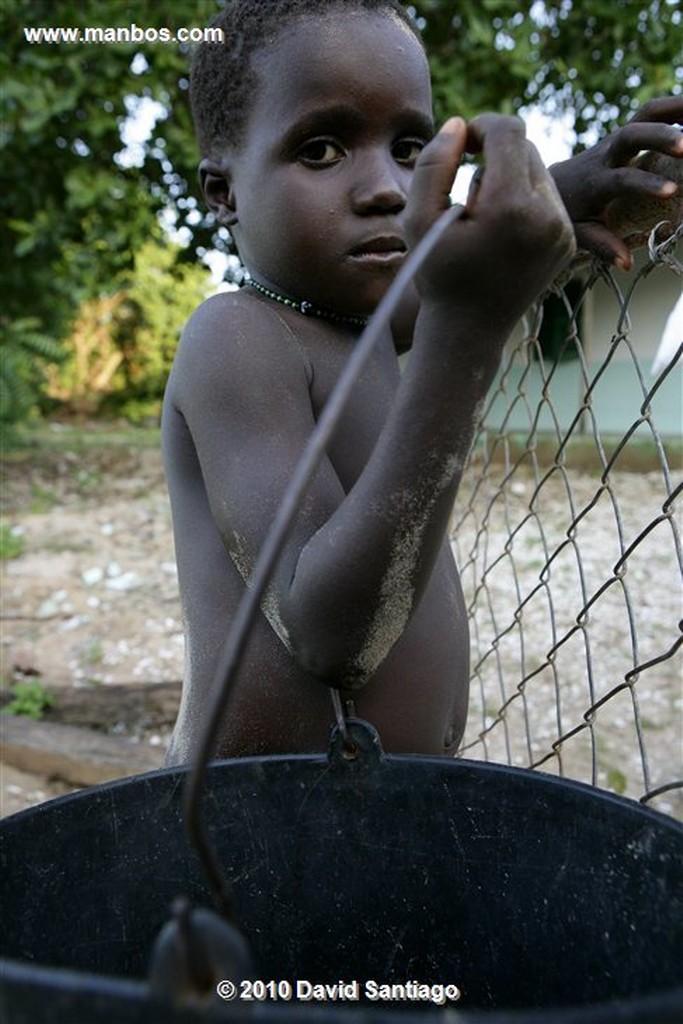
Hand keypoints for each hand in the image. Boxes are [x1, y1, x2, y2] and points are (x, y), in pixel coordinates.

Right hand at [405, 114, 574, 320]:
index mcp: (510, 207)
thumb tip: (459, 124)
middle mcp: (546, 215)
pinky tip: (499, 233)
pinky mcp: (567, 241)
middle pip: (526, 147)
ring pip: (538, 171)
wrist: (468, 330)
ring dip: (508, 178)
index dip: (481, 126)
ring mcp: (562, 230)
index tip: (461, 143)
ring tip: (482, 219)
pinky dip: (522, 202)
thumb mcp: (418, 219)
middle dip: (494, 155)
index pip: (508, 131)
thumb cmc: (437, 275)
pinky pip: (547, 197)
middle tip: (465, 189)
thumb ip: (433, 164)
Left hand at [550, 97, 682, 269]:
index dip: (645, 184)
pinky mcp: (626, 130)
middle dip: (660, 137)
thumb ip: (602, 245)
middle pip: (631, 136)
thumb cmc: (569, 213)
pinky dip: (675, 107)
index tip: (671, 190)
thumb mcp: (579, 232)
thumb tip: (627, 263)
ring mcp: (616, 139)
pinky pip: (652, 113)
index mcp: (595, 183)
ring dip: (675, 107)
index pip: (620, 180)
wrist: (552, 182)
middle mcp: (605, 155)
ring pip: (644, 114)